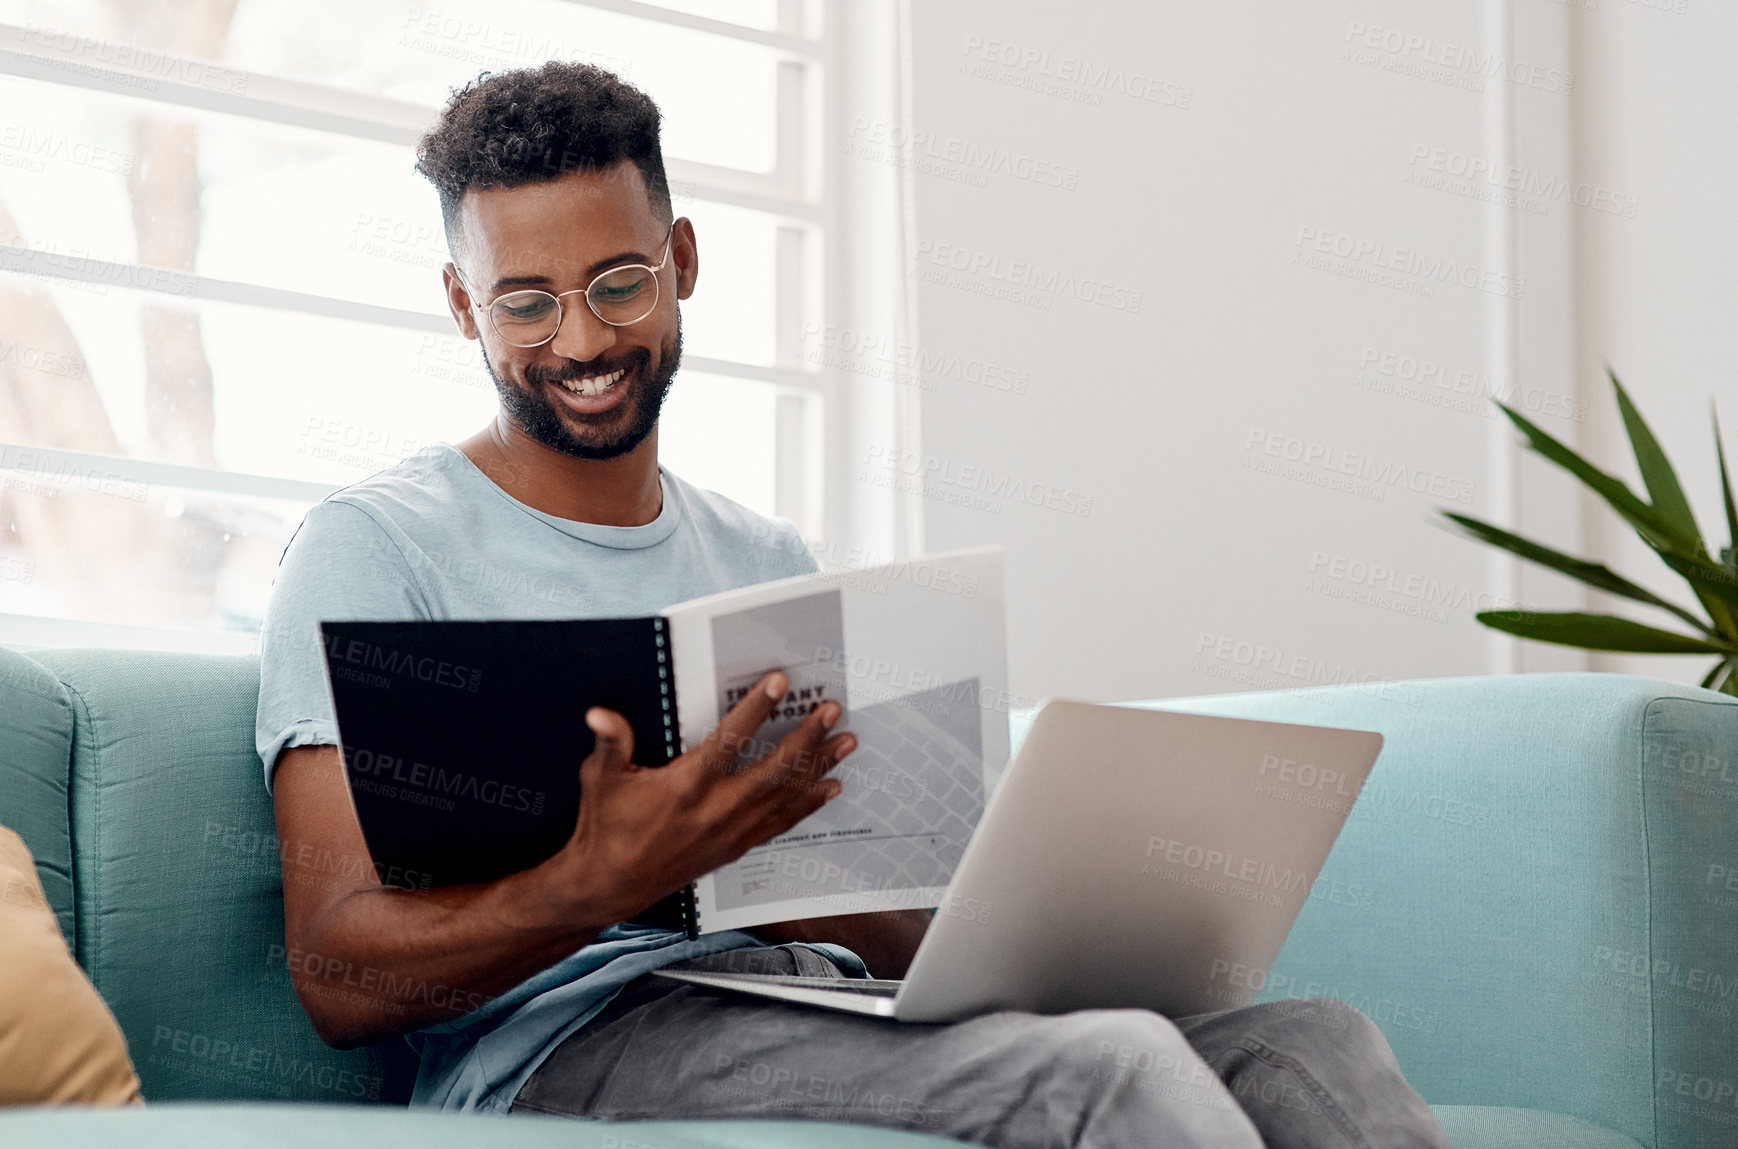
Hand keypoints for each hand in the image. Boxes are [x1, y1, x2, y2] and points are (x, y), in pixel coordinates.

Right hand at [552, 671, 856, 923]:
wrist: (611, 884)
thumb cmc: (606, 826)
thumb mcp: (601, 779)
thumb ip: (609, 743)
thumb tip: (599, 714)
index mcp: (686, 785)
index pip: (729, 740)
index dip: (757, 709)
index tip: (780, 682)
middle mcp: (716, 808)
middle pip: (774, 768)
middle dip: (808, 737)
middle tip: (833, 710)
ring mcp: (731, 831)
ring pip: (785, 795)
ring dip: (819, 767)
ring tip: (846, 742)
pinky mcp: (736, 847)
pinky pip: (781, 823)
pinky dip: (809, 804)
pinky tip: (830, 787)